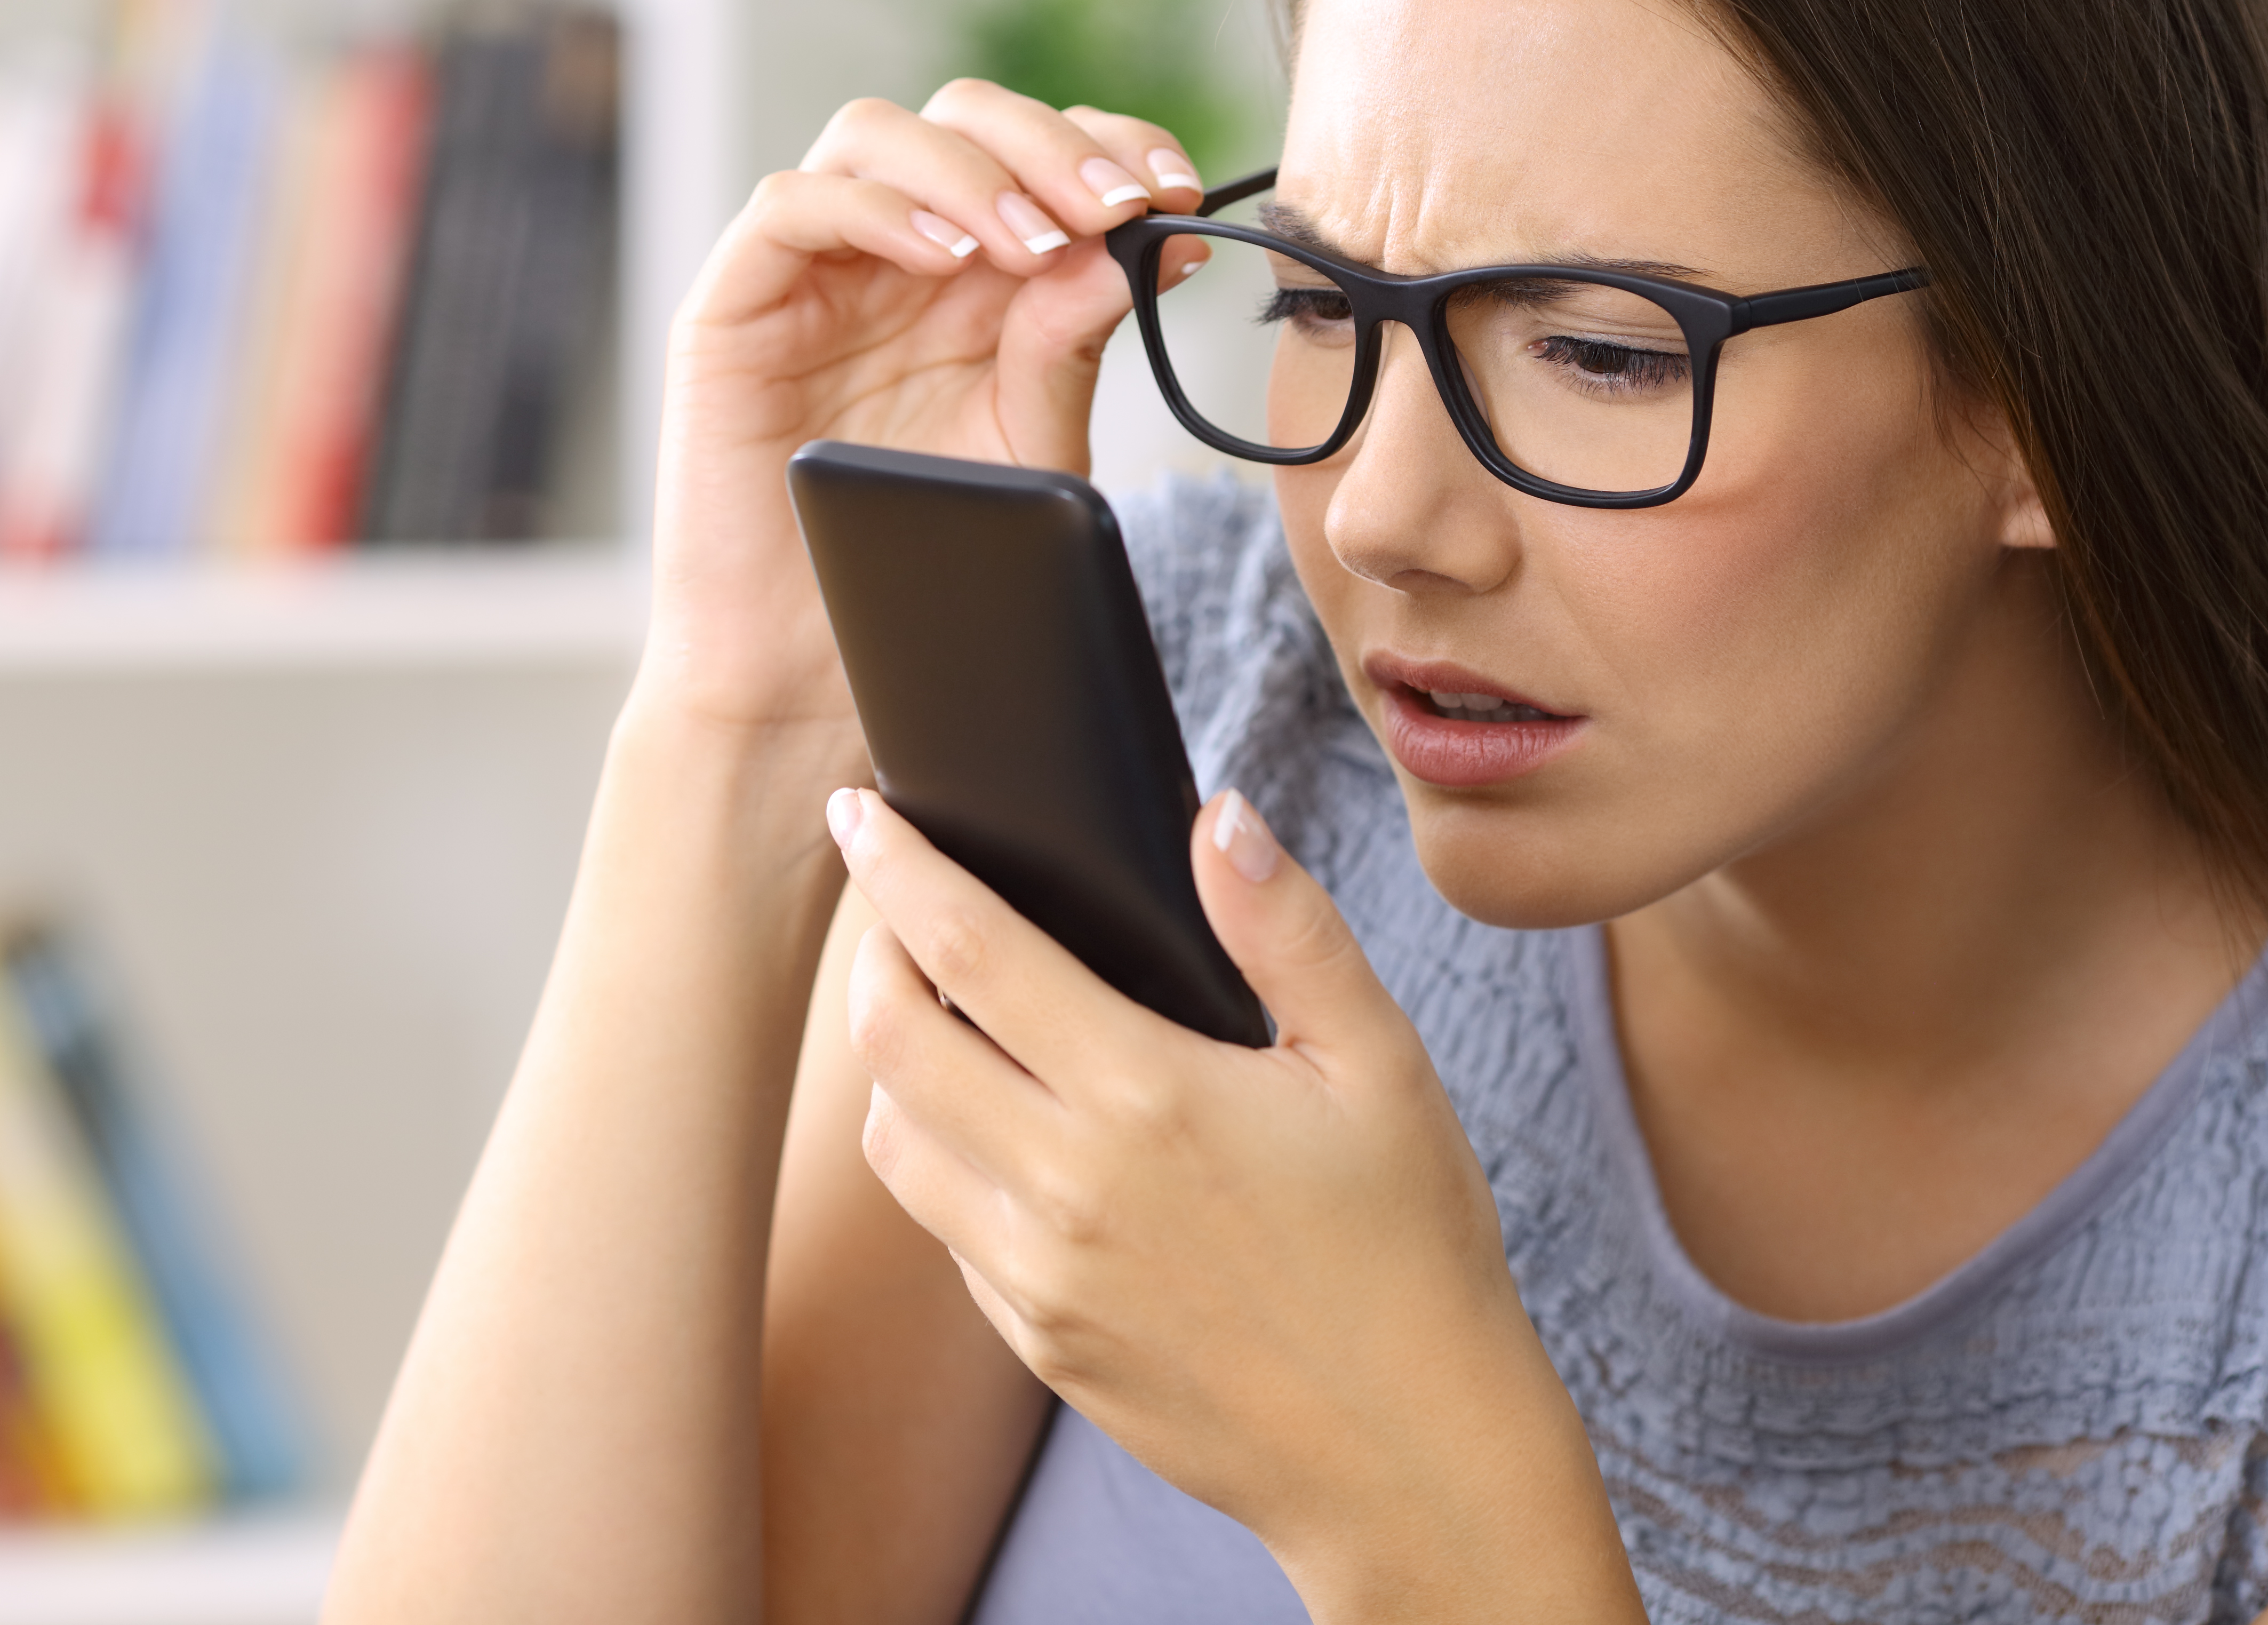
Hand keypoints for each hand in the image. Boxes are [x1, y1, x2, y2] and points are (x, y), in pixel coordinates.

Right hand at [644, 84, 1203, 736]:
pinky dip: (876, 209)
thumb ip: (1074, 346)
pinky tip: (945, 260)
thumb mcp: (1032, 448)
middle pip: (962, 118)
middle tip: (1115, 206)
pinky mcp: (734, 306)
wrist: (812, 669)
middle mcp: (892, 252)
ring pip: (873, 135)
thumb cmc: (925, 565)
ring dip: (970, 171)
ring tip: (1035, 244)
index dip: (1109, 147)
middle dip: (1050, 145)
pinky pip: (790, 206)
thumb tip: (1153, 242)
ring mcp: (810, 272)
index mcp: (972, 273)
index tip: (1174, 192)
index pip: (1038, 153)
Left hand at [829, 786, 1641, 1621]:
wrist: (1408, 1455)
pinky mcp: (1039, 1345)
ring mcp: (1041, 1278)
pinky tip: (1005, 1139)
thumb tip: (1219, 817)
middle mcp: (1068, 1188)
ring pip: (896, 1142)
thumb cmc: (1409, 1246)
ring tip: (936, 1020)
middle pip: (891, 1042)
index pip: (969, 949)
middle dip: (868, 955)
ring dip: (890, 1066)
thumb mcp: (1379, 1064)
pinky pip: (948, 1233)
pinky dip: (946, 1165)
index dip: (896, 868)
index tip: (858, 813)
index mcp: (1147, 1095)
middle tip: (892, 914)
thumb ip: (1289, 930)